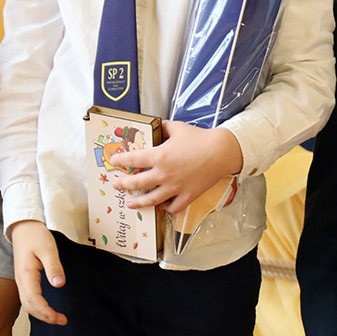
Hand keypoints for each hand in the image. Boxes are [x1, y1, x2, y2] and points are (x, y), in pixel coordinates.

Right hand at [9, 220, 65, 325]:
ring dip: (41, 313)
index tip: (59, 318)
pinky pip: (28, 298)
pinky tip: (46, 309)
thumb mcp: (49, 249)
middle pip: (29, 306)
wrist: (23, 227)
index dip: (46, 312)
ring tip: (57, 318)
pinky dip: (37, 307)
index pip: (34, 300)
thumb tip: (59, 284)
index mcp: (26, 275)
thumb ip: (54, 267)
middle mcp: (21, 281)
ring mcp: (21, 281)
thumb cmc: (35, 236)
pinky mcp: (24, 279)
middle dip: (44, 317)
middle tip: (62, 321)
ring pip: (28, 304)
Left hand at [109, 121, 242, 213]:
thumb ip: (163, 128)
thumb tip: (155, 127)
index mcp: (159, 156)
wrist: (222, 151)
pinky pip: (172, 207)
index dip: (120, 161)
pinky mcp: (187, 196)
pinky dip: (164, 207)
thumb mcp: (178, 127)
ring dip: (137, 202)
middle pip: (136, 183)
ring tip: (130, 203)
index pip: (133, 160)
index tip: (114, 161)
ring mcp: (175, 188)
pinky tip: (160, 205)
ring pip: (150, 200)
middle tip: (116, 184)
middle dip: (122, 184)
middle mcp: (164, 174)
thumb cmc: (200, 138)